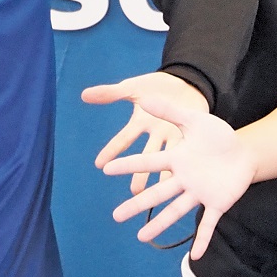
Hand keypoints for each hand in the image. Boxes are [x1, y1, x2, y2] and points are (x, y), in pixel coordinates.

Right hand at [85, 71, 208, 194]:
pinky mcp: (193, 136)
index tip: (99, 165)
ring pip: (168, 161)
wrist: (185, 81)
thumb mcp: (133, 87)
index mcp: (141, 122)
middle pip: (147, 158)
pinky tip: (185, 184)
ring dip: (163, 178)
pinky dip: (185, 168)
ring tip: (160, 195)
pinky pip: (189, 153)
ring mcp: (175, 137)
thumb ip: (110, 93)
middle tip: (134, 192)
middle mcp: (157, 135)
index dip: (112, 150)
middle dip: (140, 175)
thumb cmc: (156, 86)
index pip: (124, 138)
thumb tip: (83, 94)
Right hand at [91, 85, 254, 260]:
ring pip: (177, 210)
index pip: (149, 162)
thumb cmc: (218, 136)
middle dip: (137, 204)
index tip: (106, 168)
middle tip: (116, 216)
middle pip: (157, 193)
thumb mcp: (195, 120)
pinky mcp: (218, 202)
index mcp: (177, 160)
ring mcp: (200, 193)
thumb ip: (171, 112)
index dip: (129, 165)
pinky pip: (209, 223)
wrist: (244, 151)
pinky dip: (202, 239)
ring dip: (160, 224)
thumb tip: (144, 98)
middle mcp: (184, 180)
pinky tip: (194, 255)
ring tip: (142, 237)